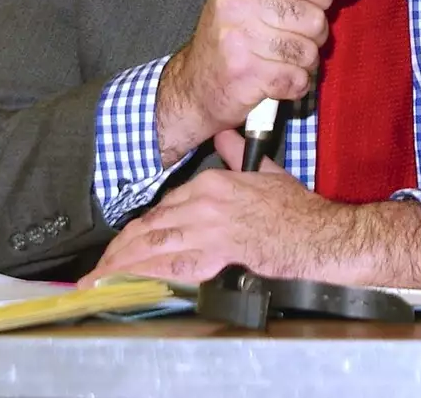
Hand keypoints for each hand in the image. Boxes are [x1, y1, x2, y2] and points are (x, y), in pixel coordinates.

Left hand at [80, 130, 420, 288]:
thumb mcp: (264, 174)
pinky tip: (130, 284)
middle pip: (149, 228)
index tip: (122, 246)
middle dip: (119, 251)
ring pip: (153, 246)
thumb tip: (224, 137)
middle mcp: (203, 202)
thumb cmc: (298, 212)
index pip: (160, 210)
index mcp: (211, 185)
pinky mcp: (219, 252)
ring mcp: (209, 227)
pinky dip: (146, 274)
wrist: (322, 235)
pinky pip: (173, 265)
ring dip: (122, 265)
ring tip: (101, 280)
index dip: (136, 232)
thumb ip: (236, 156)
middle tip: (98, 269)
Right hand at [156, 0, 360, 162]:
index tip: (312, 5)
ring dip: (302, 63)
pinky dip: (294, 85)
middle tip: (288, 41)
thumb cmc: (234, 38)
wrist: (194, 84)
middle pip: (313, 16)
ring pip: (308, 51)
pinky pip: (296, 78)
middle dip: (312, 36)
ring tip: (279, 61)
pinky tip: (277, 80)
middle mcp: (234, 1)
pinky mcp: (243, 73)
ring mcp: (236, 38)